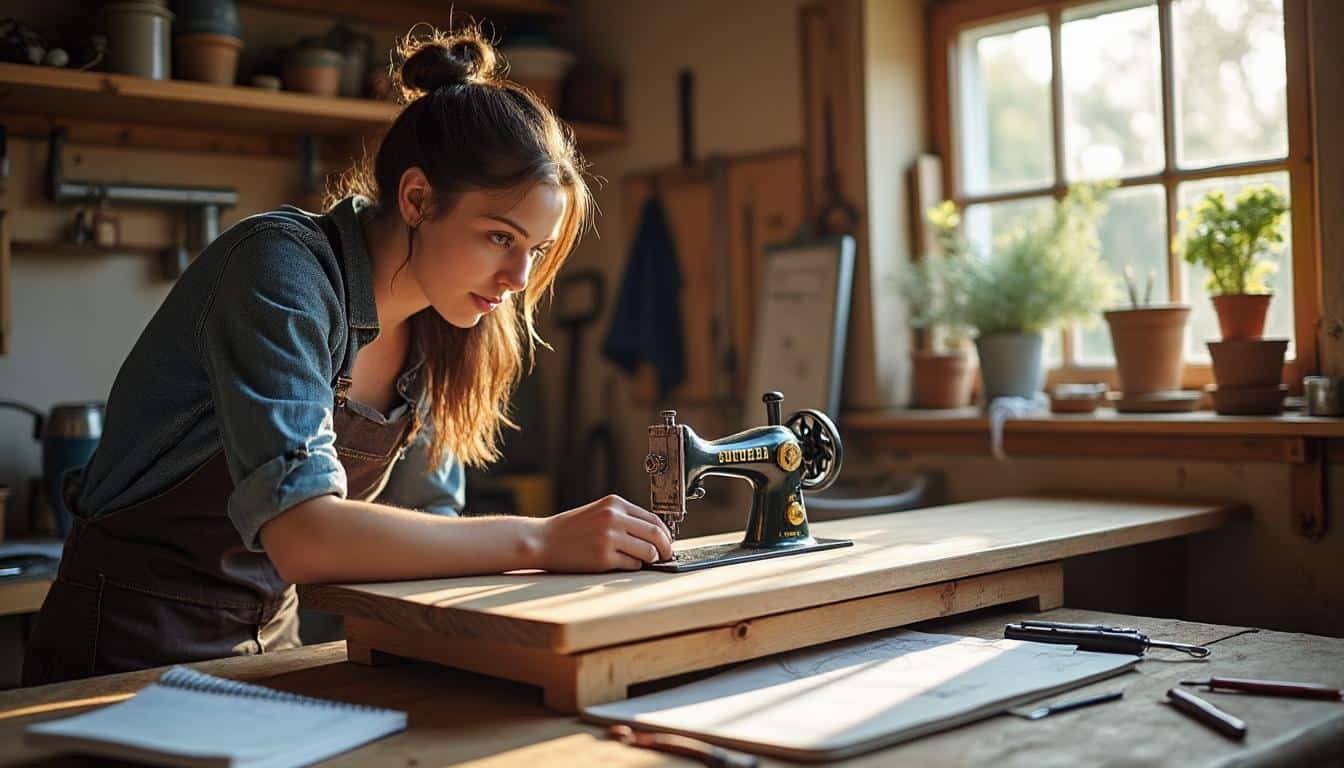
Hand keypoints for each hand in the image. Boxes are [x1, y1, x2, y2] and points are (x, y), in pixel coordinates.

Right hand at [537, 494, 673, 571]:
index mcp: (615, 503)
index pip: (653, 518)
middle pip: (656, 534)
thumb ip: (623, 518)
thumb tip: (653, 534)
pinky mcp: (603, 558)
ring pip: (647, 552)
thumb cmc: (570, 528)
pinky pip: (632, 565)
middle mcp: (614, 518)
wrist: (543, 540)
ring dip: (650, 559)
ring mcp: (609, 538)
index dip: (665, 533)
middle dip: (666, 548)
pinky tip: (624, 563)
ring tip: (644, 561)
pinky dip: (633, 566)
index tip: (667, 542)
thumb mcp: (599, 511)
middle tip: (667, 555)